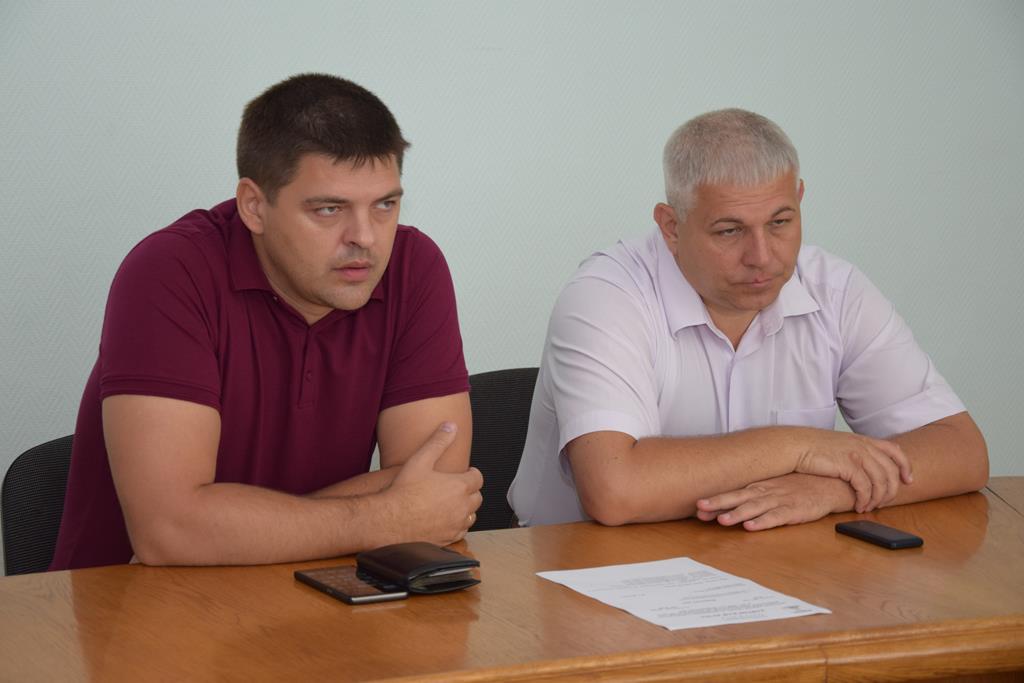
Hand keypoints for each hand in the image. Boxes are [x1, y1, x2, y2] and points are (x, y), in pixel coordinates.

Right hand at [387, 422, 482, 544]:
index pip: (478, 478)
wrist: (389, 520)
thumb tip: (450, 426)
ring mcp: (456, 524)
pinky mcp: (449, 538)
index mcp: (459, 486)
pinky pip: (462, 531)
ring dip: (466, 508)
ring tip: (452, 502)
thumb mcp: (420, 459)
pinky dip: (458, 525)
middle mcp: (462, 506)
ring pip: (472, 515)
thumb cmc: (403, 492)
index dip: (471, 473)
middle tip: (456, 486)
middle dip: (470, 490)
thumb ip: (438, 441)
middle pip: (477, 496)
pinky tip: (446, 519)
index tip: (464, 473)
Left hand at [695, 473, 855, 530]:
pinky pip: (777, 517)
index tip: (696, 507)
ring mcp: (780, 500)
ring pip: (755, 508)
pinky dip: (764, 522)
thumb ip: (753, 495)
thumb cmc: (798, 486)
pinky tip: (752, 527)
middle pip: (738, 498)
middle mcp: (766, 492)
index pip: (733, 493)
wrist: (829, 484)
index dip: (715, 500)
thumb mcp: (773, 486)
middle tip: (700, 509)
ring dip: (738, 514)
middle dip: (718, 503)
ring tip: (722, 520)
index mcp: (759, 487)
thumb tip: (728, 505)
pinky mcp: (794, 510)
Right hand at [791, 430, 910, 512]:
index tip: (907, 480)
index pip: (894, 451)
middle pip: (891, 470)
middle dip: (892, 489)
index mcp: (863, 439)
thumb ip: (855, 452)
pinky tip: (859, 506)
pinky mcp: (848, 466)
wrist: (795, 445)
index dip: (905, 466)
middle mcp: (863, 446)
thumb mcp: (839, 445)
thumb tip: (865, 467)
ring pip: (880, 481)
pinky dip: (865, 500)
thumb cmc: (812, 448)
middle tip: (886, 502)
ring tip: (869, 507)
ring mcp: (856, 455)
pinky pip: (865, 488)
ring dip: (878, 498)